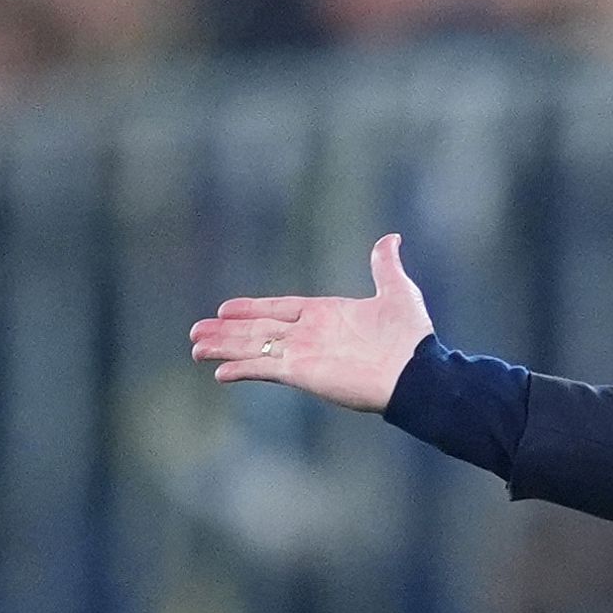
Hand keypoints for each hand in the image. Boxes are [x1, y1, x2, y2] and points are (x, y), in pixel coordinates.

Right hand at [189, 233, 433, 412]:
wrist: (416, 373)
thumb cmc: (411, 337)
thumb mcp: (397, 292)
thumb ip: (385, 266)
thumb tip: (391, 238)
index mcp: (327, 314)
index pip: (280, 308)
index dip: (252, 308)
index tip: (225, 308)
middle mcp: (310, 334)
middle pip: (259, 329)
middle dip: (227, 330)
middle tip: (196, 331)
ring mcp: (305, 354)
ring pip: (255, 347)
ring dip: (224, 346)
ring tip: (196, 347)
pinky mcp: (303, 373)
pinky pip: (266, 368)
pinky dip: (243, 367)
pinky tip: (221, 372)